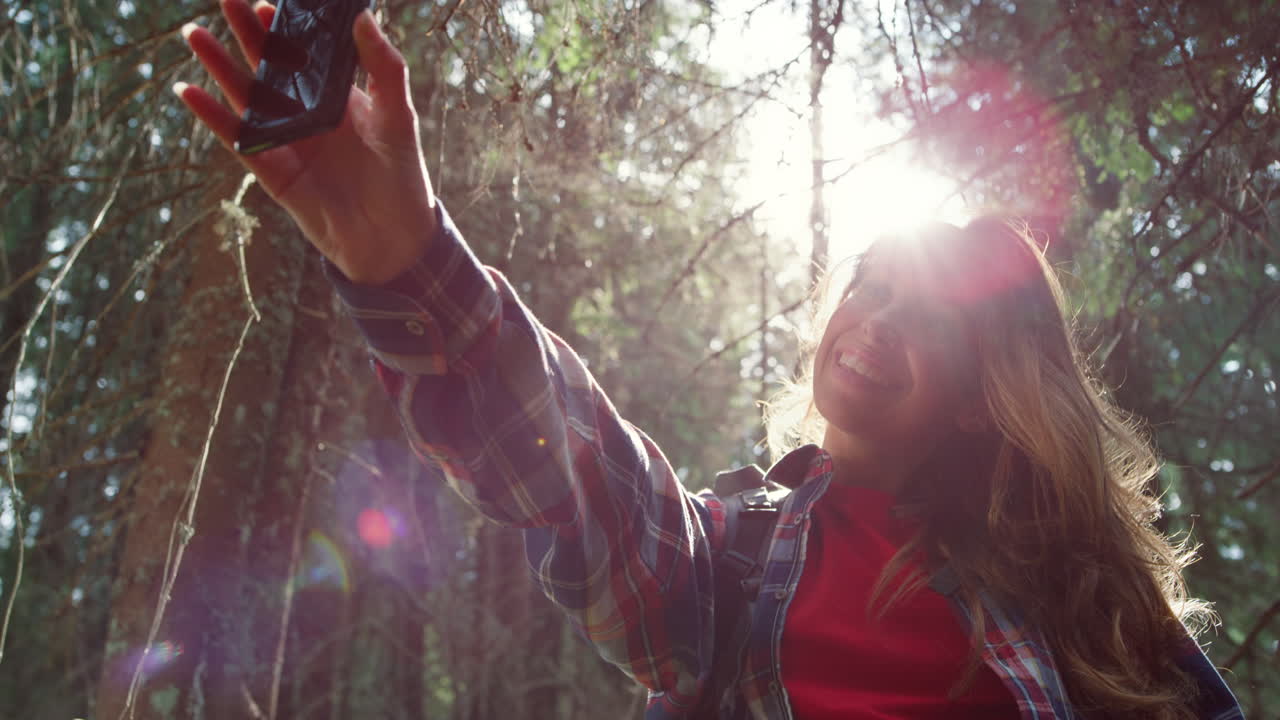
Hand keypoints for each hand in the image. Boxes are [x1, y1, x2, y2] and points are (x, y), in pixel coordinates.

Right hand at [175, 0, 436, 284]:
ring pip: (246, 95)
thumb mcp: (398, 116)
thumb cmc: (401, 177)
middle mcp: (307, 113)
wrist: (391, 239)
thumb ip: (384, 68)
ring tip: (193, 34)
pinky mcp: (271, 169)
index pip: (307, 52)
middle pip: (269, 65)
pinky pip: (236, 137)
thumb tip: (363, 16)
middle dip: (247, 32)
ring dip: (218, 65)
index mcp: (337, 96)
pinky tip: (188, 90)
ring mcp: (286, 140)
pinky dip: (212, 116)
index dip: (287, 25)